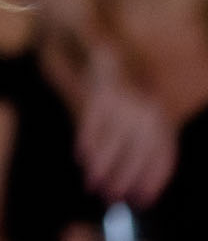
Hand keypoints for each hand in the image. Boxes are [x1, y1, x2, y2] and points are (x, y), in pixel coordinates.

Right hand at [74, 44, 176, 206]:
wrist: (102, 43)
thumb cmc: (121, 86)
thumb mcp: (139, 111)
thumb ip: (136, 139)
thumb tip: (129, 178)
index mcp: (162, 116)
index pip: (163, 157)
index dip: (152, 181)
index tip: (139, 201)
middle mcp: (148, 110)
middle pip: (139, 153)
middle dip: (123, 178)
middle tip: (109, 196)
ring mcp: (126, 100)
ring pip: (115, 141)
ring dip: (103, 165)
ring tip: (92, 183)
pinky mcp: (103, 91)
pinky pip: (94, 122)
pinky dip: (87, 141)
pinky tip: (81, 156)